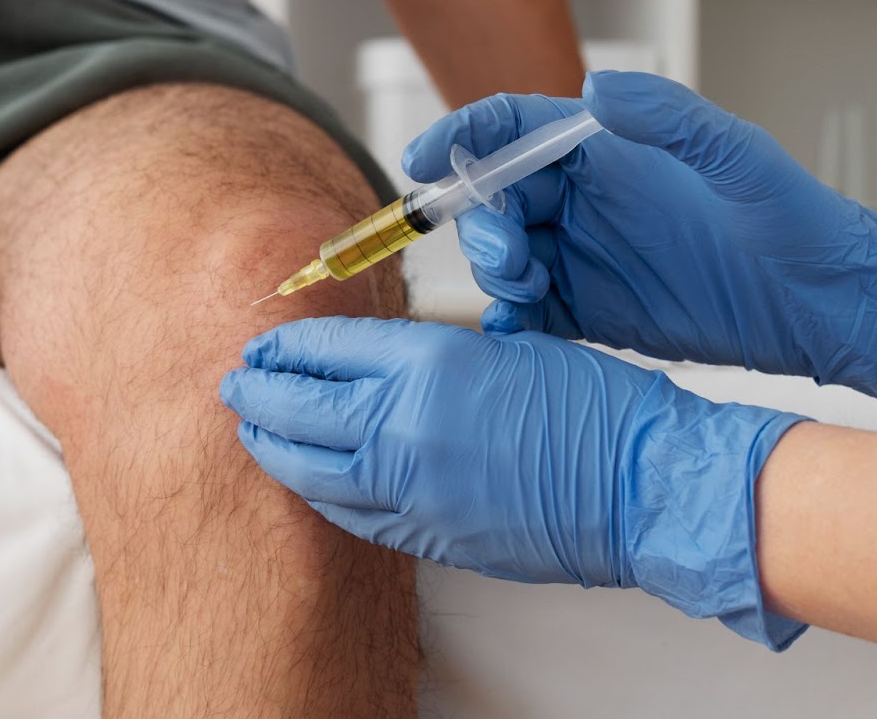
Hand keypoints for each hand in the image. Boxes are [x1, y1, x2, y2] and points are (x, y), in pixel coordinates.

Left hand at [221, 317, 806, 648]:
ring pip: (307, 467)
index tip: (262, 341)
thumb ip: (424, 355)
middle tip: (232, 381)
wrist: (644, 486)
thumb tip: (365, 359)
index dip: (284, 344)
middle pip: (297, 406)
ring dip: (270, 443)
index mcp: (426, 363)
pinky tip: (303, 477)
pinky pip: (345, 512)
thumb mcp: (499, 348)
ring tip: (250, 428)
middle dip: (255, 391)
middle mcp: (403, 426)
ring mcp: (409, 489)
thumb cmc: (589, 404)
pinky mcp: (425, 535)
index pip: (324, 349)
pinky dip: (313, 489)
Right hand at [407, 71, 876, 430]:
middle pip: (496, 196)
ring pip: (503, 254)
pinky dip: (509, 318)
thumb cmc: (794, 222)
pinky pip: (526, 309)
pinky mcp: (589, 309)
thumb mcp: (739, 158)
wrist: (827, 307)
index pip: (513, 129)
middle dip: (481, 221)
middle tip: (508, 254)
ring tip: (526, 291)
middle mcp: (585, 198)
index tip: (423, 161)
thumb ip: (669, 118)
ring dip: (494, 271)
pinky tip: (520, 329)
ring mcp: (583, 255)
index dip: (461, 138)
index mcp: (607, 149)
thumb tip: (595, 87)